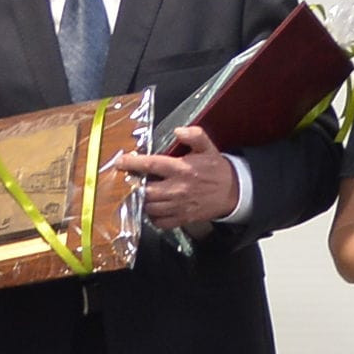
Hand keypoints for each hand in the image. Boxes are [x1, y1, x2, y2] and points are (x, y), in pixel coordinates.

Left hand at [117, 125, 240, 230]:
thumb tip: (178, 130)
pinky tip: (152, 208)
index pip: (151, 164)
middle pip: (146, 191)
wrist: (233, 193)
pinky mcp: (182, 219)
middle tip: (127, 181)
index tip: (120, 161)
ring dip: (141, 201)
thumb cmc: (216, 169)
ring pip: (150, 207)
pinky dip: (152, 217)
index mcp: (182, 169)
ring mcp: (179, 206)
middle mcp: (177, 189)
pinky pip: (160, 222)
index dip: (133, 163)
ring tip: (138, 193)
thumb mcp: (209, 147)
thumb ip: (195, 135)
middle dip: (134, 186)